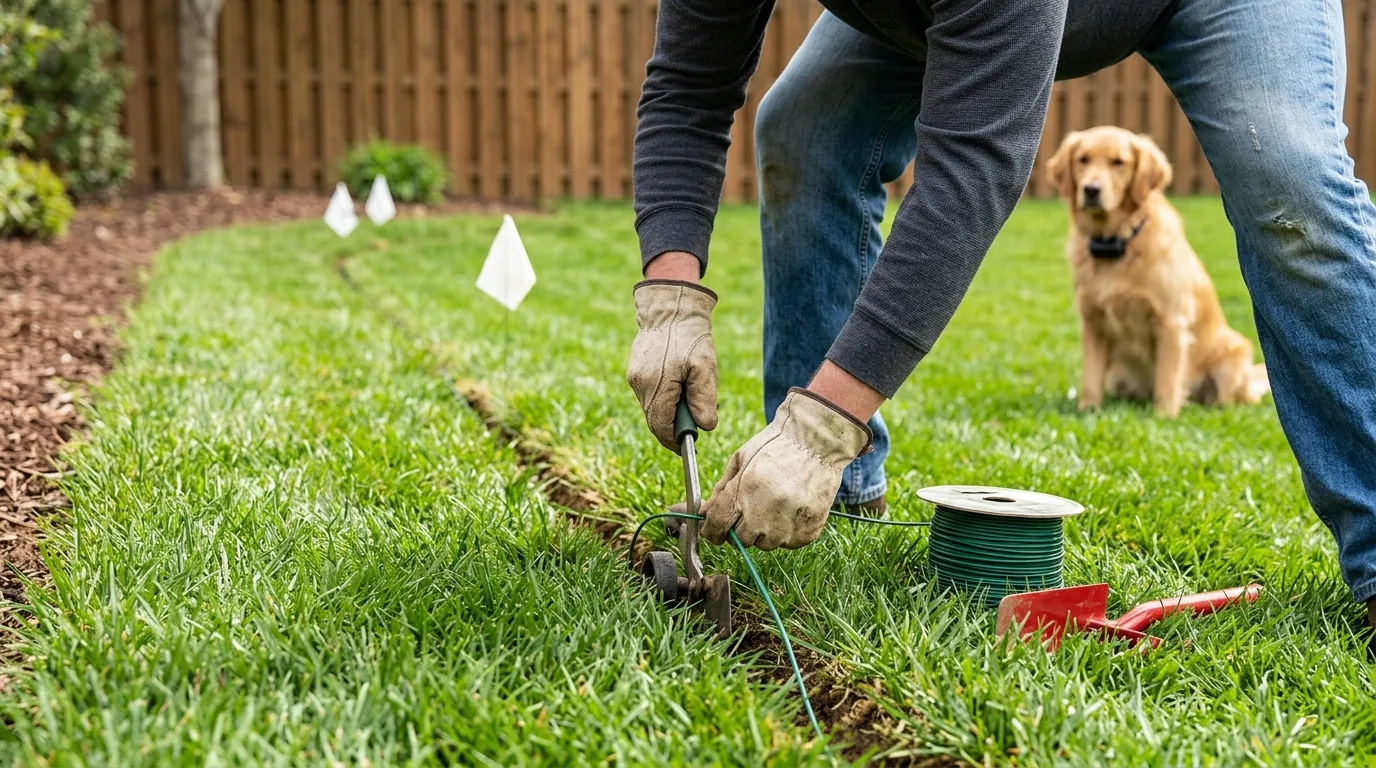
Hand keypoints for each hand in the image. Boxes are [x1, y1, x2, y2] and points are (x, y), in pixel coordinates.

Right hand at [626, 255, 717, 451]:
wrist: (670, 308)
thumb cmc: (690, 336)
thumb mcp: (705, 368)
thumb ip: (704, 400)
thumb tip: (705, 427)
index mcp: (656, 387)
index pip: (661, 427)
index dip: (674, 441)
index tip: (687, 447)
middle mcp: (640, 385)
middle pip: (654, 420)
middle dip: (672, 427)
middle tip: (693, 424)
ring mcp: (634, 377)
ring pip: (651, 408)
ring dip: (668, 411)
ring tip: (689, 397)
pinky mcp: (634, 371)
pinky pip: (648, 394)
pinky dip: (662, 398)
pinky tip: (678, 385)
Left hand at [700, 387, 872, 549]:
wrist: (818, 440)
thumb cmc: (776, 445)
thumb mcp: (741, 459)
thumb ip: (721, 490)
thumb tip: (705, 513)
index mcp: (744, 492)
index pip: (717, 527)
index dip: (711, 530)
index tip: (713, 529)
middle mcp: (765, 514)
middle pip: (740, 540)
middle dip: (739, 528)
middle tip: (751, 507)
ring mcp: (788, 526)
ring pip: (765, 544)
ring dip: (764, 531)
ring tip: (775, 503)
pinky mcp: (808, 532)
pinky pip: (788, 543)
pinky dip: (787, 531)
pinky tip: (792, 507)